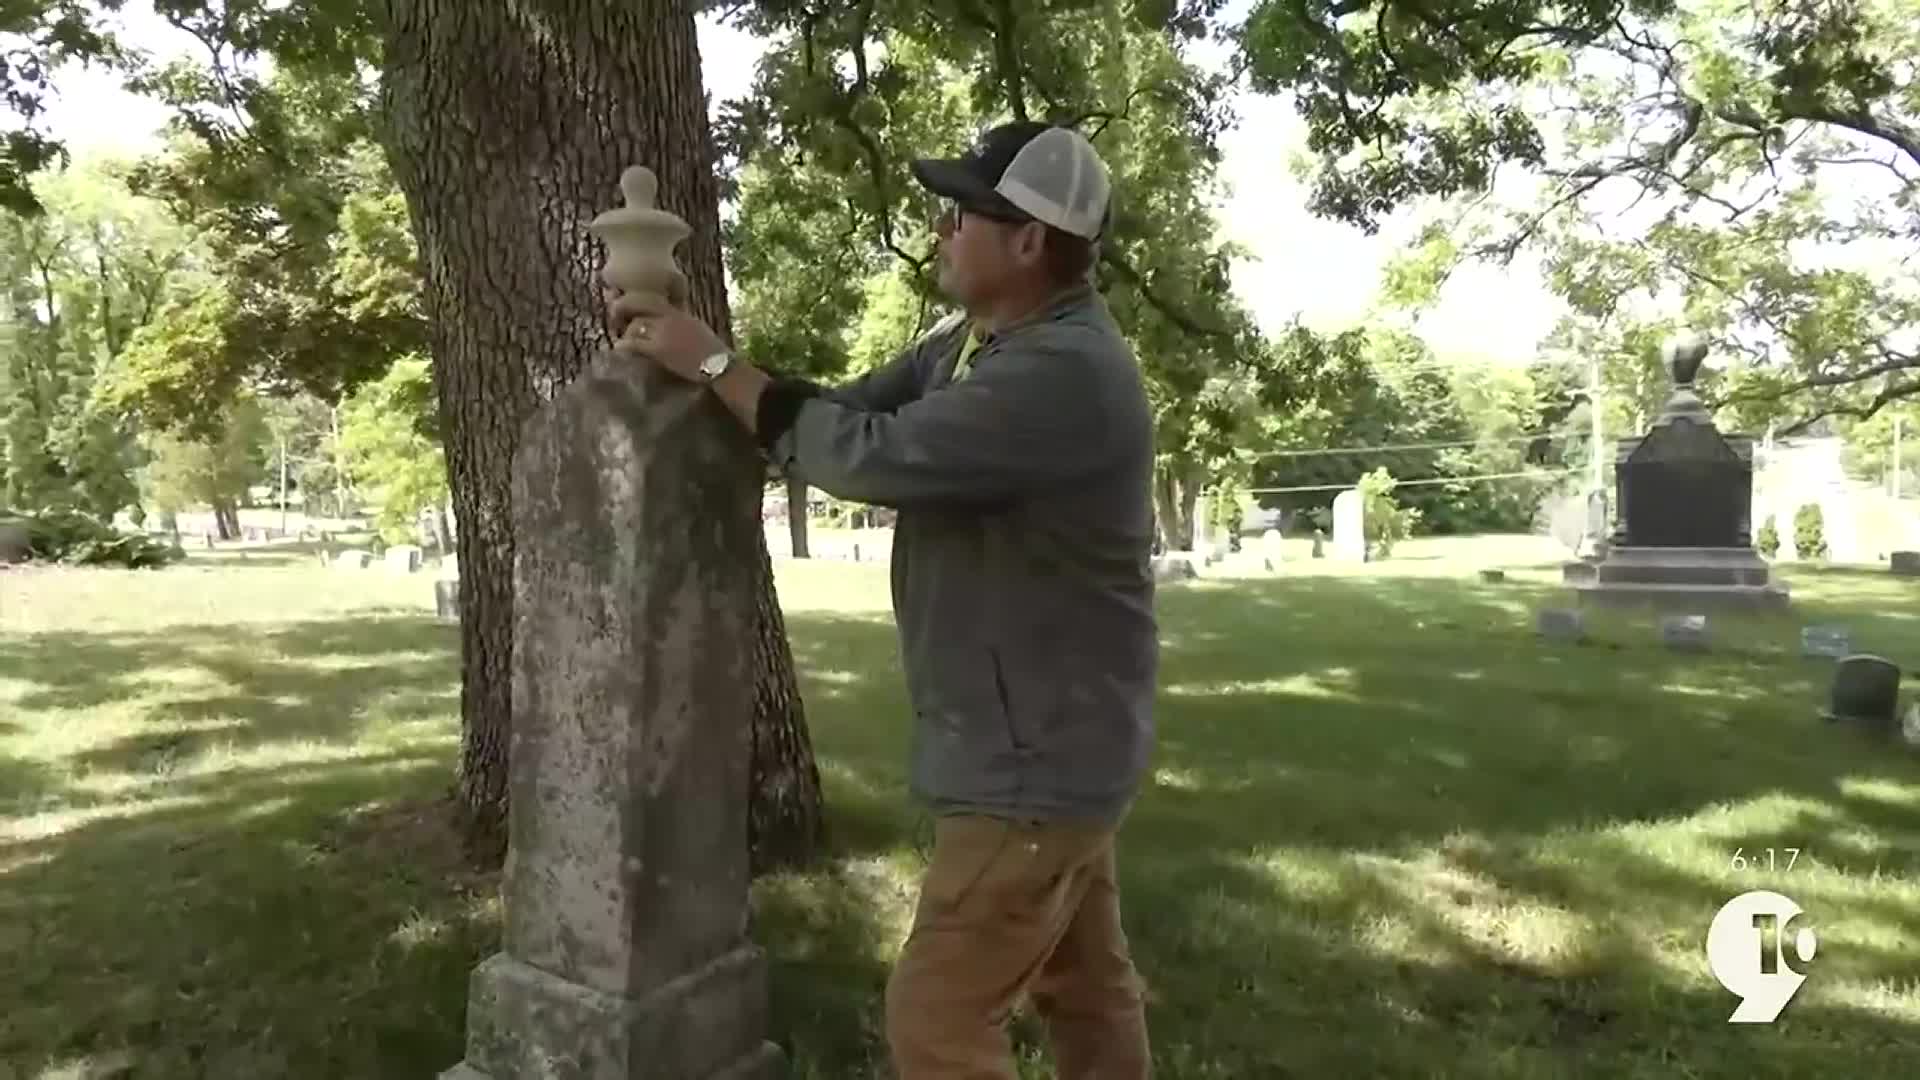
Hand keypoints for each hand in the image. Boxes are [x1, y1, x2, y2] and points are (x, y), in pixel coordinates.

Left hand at [609, 288, 726, 382]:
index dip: (632, 300)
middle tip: (615, 320)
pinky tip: (620, 349)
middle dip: (622, 310)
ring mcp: (664, 333)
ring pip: (635, 324)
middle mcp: (669, 318)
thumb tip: (663, 320)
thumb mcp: (694, 326)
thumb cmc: (711, 350)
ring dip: (625, 332)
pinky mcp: (659, 349)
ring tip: (620, 340)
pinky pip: (635, 343)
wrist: (719, 364)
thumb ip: (677, 320)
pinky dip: (624, 345)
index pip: (649, 298)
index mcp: (677, 312)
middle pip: (637, 305)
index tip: (623, 306)